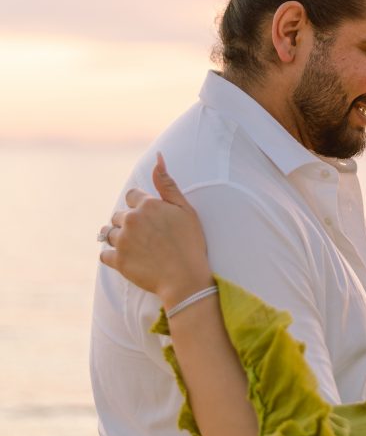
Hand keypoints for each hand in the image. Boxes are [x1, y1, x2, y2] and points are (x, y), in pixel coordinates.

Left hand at [100, 153, 212, 309]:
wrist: (185, 278)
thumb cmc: (190, 242)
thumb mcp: (185, 209)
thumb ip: (167, 184)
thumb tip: (158, 157)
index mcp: (147, 205)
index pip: (131, 195)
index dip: (140, 205)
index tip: (150, 218)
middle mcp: (131, 220)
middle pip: (119, 214)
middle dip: (129, 222)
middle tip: (146, 236)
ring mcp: (123, 241)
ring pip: (108, 233)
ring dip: (117, 237)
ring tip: (133, 246)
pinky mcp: (118, 261)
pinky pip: (104, 254)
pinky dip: (112, 256)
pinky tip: (127, 258)